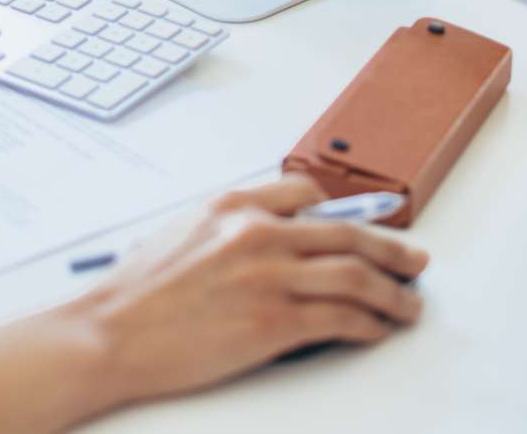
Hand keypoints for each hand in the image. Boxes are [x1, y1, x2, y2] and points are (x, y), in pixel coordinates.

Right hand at [66, 175, 427, 411]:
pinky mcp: (274, 322)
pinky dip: (370, 325)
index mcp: (234, 205)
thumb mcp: (184, 233)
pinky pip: (341, 319)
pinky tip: (378, 330)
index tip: (363, 227)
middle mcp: (258, 232)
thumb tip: (273, 241)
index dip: (344, 214)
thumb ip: (231, 228)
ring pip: (356, 277)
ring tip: (408, 304)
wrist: (111, 332)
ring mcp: (270, 277)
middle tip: (415, 261)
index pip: (308, 194)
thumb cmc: (138, 292)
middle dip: (392, 250)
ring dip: (394, 293)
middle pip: (348, 236)